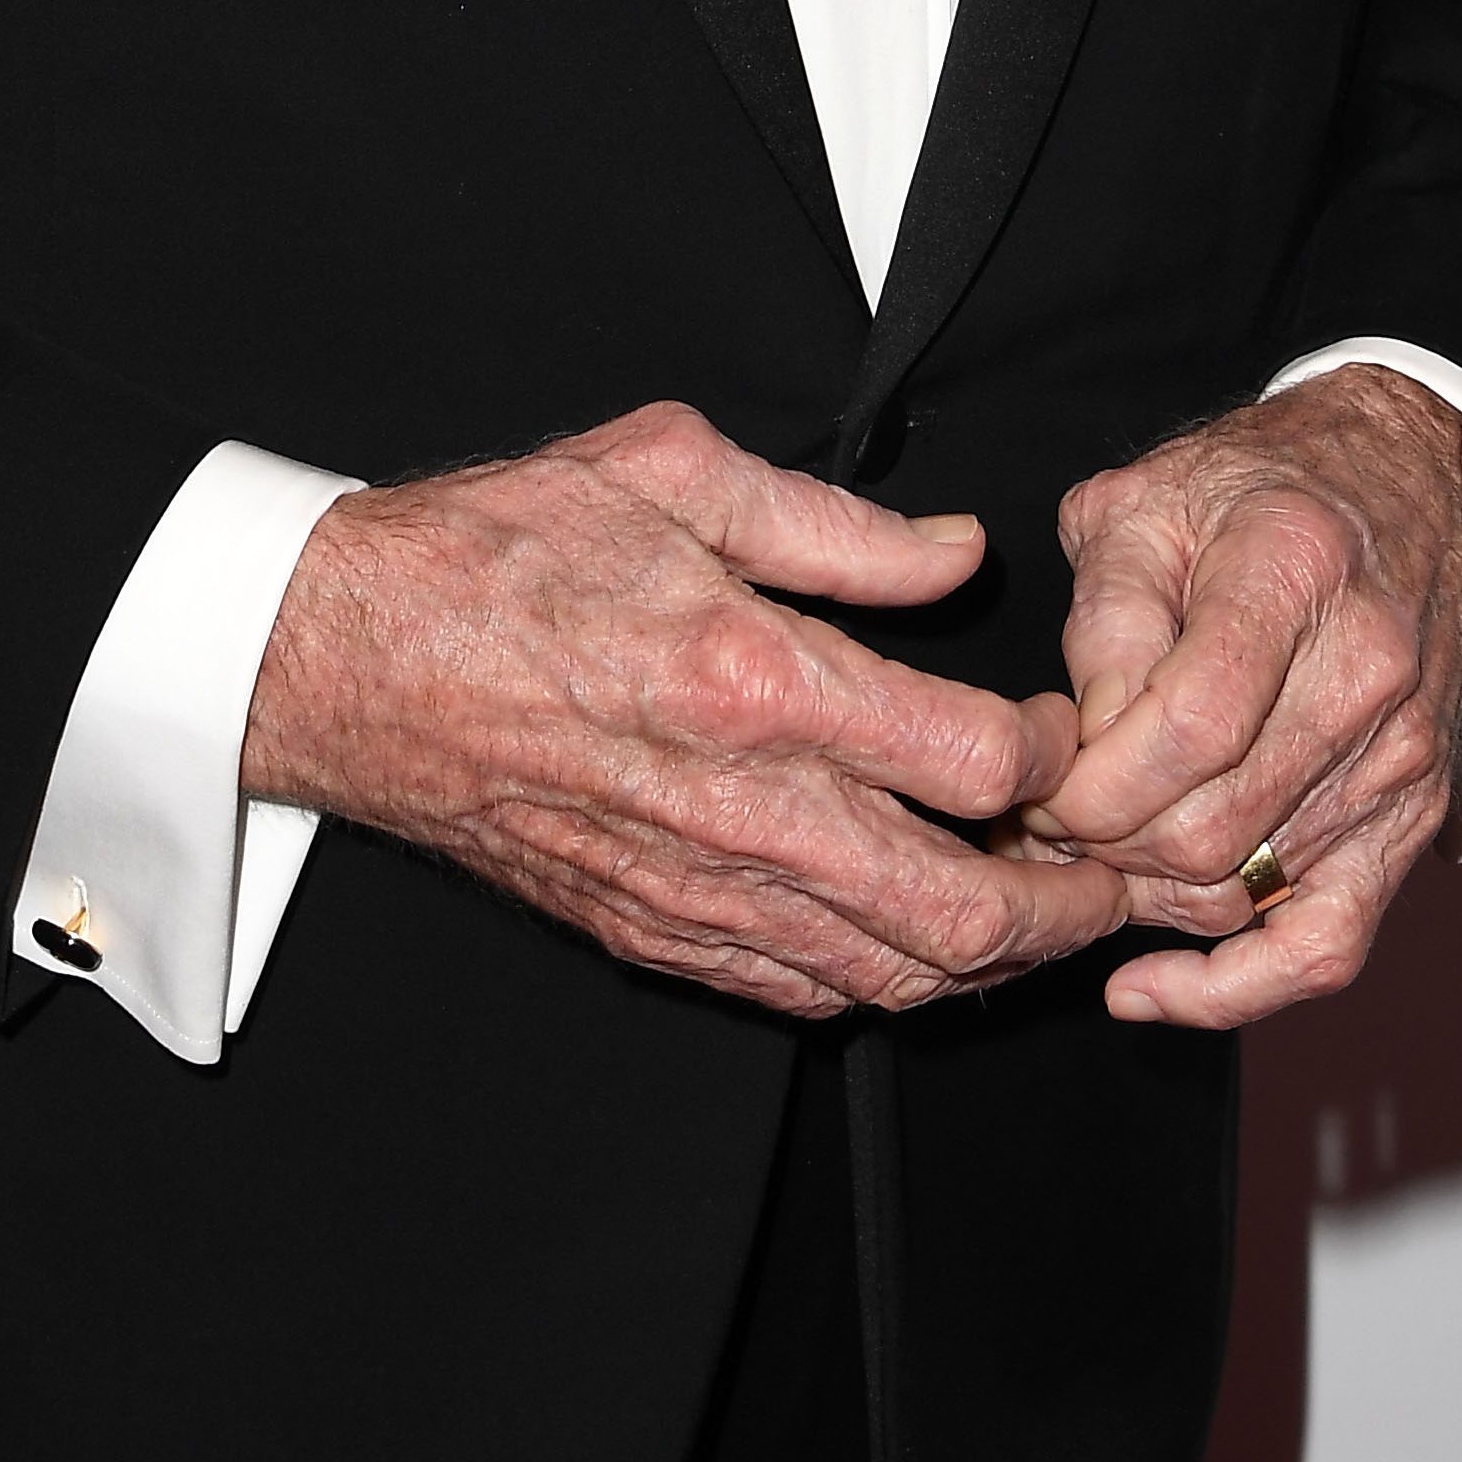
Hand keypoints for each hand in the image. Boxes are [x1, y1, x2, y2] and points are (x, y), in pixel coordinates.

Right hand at [241, 399, 1126, 1018]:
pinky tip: (916, 934)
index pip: (977, 762)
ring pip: (891, 976)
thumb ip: (839, 524)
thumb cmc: (501, 548)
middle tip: (1114, 870)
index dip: (1061, 755)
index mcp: (754, 678)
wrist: (347, 658)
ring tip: (1039, 909)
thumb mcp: (677, 468)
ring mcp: (691, 889)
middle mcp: (736, 808)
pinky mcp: (649, 931)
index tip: (1070, 728)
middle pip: (960, 913)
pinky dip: (883, 978)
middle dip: (1067, 904)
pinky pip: (801, 993)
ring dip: (989, 957)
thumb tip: (957, 555)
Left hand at [1029, 368, 1461, 1031]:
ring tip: (1087, 856)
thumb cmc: (1262, 489)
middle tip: (1041, 823)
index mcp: (1293, 572)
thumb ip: (1104, 618)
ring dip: (1143, 895)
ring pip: (1247, 892)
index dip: (1089, 785)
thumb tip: (1086, 746)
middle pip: (1212, 828)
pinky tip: (1146, 986)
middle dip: (1100, 845)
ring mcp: (1399, 760)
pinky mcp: (1413, 821)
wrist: (1409, 485)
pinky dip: (1232, 989)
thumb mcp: (1145, 500)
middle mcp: (1365, 675)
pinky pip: (1327, 948)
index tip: (1035, 785)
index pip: (1185, 730)